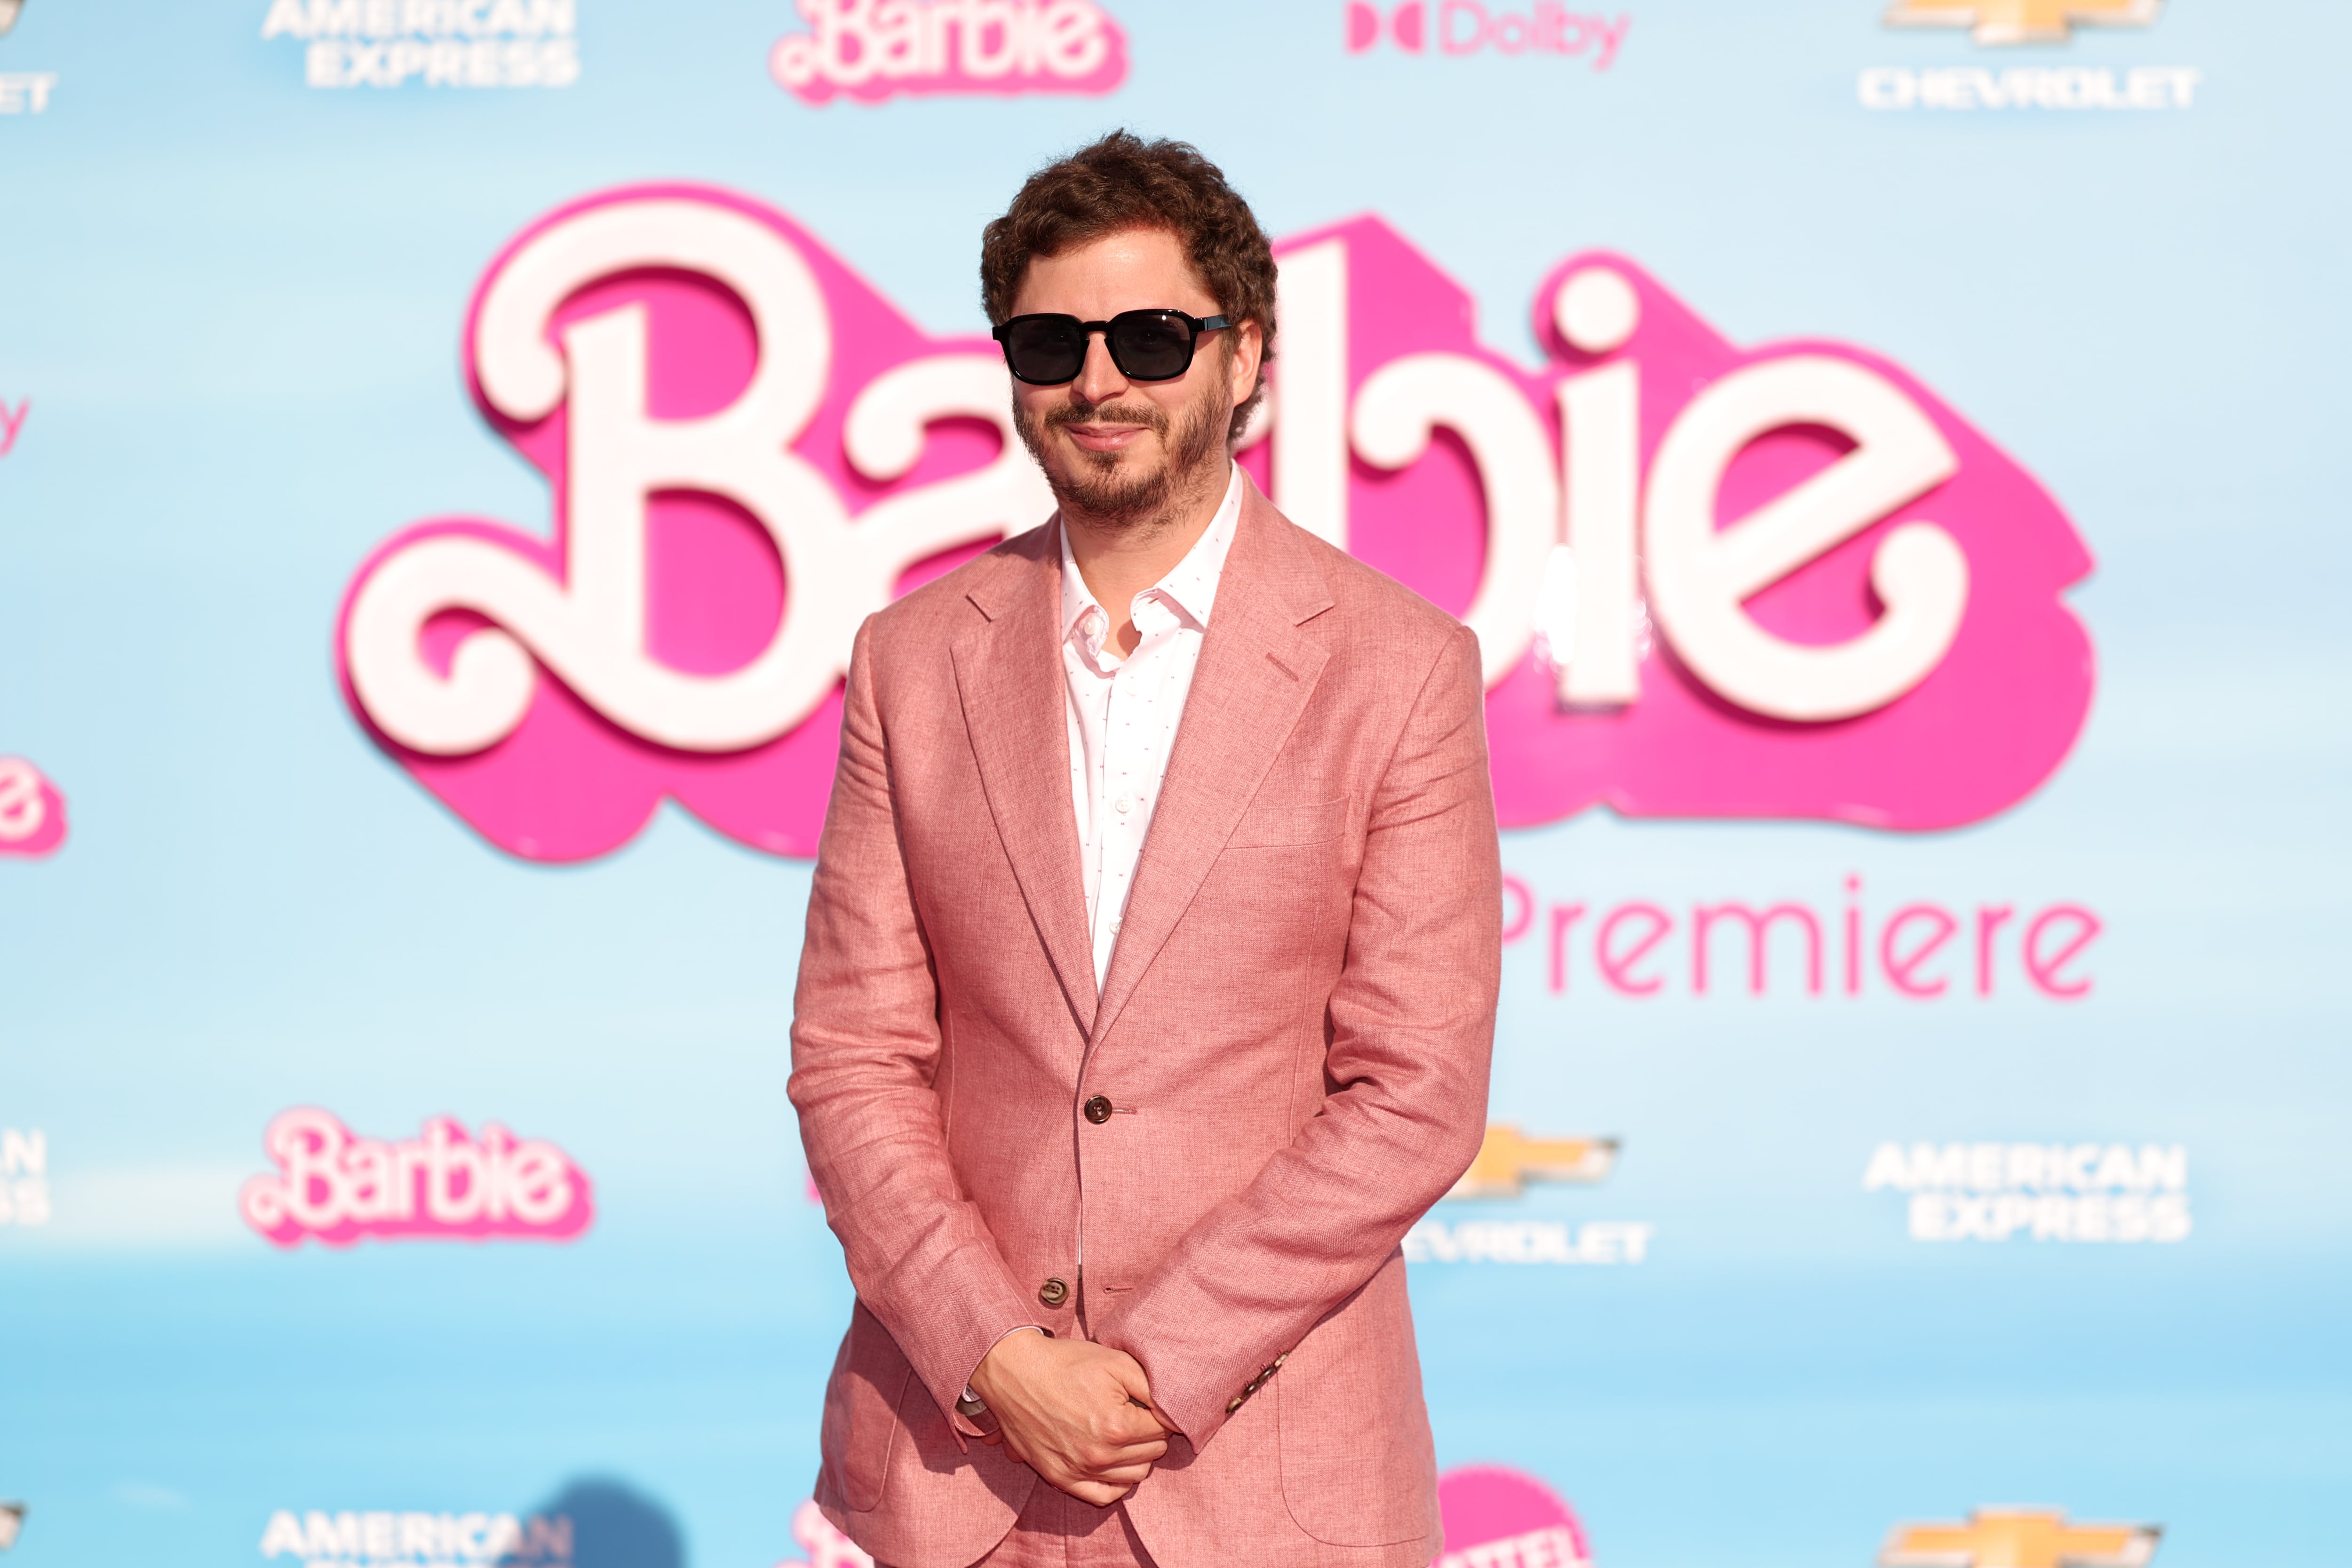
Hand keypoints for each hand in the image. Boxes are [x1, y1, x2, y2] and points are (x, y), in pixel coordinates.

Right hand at [969, 1330, 1172, 1505]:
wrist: (1015, 1373)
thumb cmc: (1066, 1364)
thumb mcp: (1116, 1361)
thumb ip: (1152, 1386)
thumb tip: (1172, 1408)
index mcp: (1117, 1426)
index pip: (1163, 1429)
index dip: (1160, 1412)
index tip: (1148, 1402)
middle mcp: (1099, 1455)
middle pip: (1152, 1454)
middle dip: (1151, 1433)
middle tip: (1136, 1415)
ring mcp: (1078, 1470)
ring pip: (1134, 1477)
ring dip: (1137, 1456)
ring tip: (1124, 1434)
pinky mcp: (1060, 1478)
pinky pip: (1103, 1496)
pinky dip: (1117, 1483)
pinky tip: (1114, 1462)